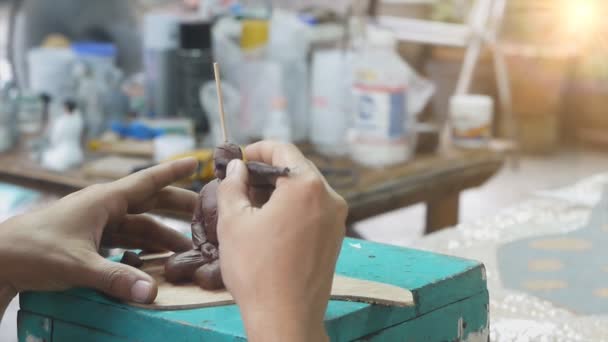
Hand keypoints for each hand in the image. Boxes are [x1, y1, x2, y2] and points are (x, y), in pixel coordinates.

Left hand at [0, 158, 196, 303]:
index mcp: (104, 200)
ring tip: (185, 248)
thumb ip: (116, 278)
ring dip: (161, 234)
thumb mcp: (78, 264)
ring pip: (138, 224)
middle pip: (149, 202)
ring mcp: (96, 222)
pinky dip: (142, 247)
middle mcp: (104, 206)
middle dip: (177, 207)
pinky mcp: (90, 239)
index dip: (173, 172)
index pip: (147, 181)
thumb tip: (151, 293)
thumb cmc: (34, 250)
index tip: (197, 161)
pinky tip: (154, 259)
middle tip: (204, 213)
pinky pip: (125, 239)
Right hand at [217, 141, 347, 341]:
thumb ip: (233, 185)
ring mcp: (336, 219)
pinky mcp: (335, 238)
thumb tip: (238, 168)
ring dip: (280, 191)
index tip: (240, 159)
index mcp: (307, 186)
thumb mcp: (233, 221)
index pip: (283, 149)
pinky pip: (313, 211)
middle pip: (296, 169)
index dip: (257, 149)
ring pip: (305, 191)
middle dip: (267, 171)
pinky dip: (292, 208)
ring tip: (252, 205)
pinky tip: (271, 224)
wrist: (286, 318)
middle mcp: (330, 197)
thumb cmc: (257, 269)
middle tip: (240, 183)